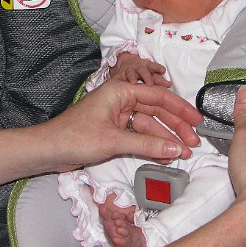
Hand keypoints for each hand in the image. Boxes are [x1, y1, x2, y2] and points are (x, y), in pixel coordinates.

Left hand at [43, 80, 202, 171]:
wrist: (48, 150)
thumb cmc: (74, 137)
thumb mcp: (114, 141)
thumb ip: (146, 145)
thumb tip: (174, 149)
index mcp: (121, 91)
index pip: (159, 97)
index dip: (180, 110)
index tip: (197, 122)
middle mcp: (121, 100)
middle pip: (157, 112)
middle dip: (176, 128)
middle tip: (193, 143)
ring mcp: (118, 116)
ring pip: (149, 126)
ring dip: (165, 140)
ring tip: (183, 153)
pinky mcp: (114, 131)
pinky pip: (139, 136)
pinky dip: (151, 145)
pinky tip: (165, 155)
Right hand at [111, 52, 171, 86]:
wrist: (125, 63)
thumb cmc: (141, 69)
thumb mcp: (150, 72)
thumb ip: (160, 79)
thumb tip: (170, 84)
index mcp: (147, 66)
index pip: (154, 66)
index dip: (158, 68)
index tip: (163, 70)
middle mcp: (138, 67)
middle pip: (143, 70)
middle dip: (146, 76)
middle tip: (150, 84)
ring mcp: (129, 70)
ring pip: (131, 73)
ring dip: (132, 77)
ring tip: (133, 82)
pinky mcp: (120, 74)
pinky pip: (120, 76)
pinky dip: (120, 79)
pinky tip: (120, 83)